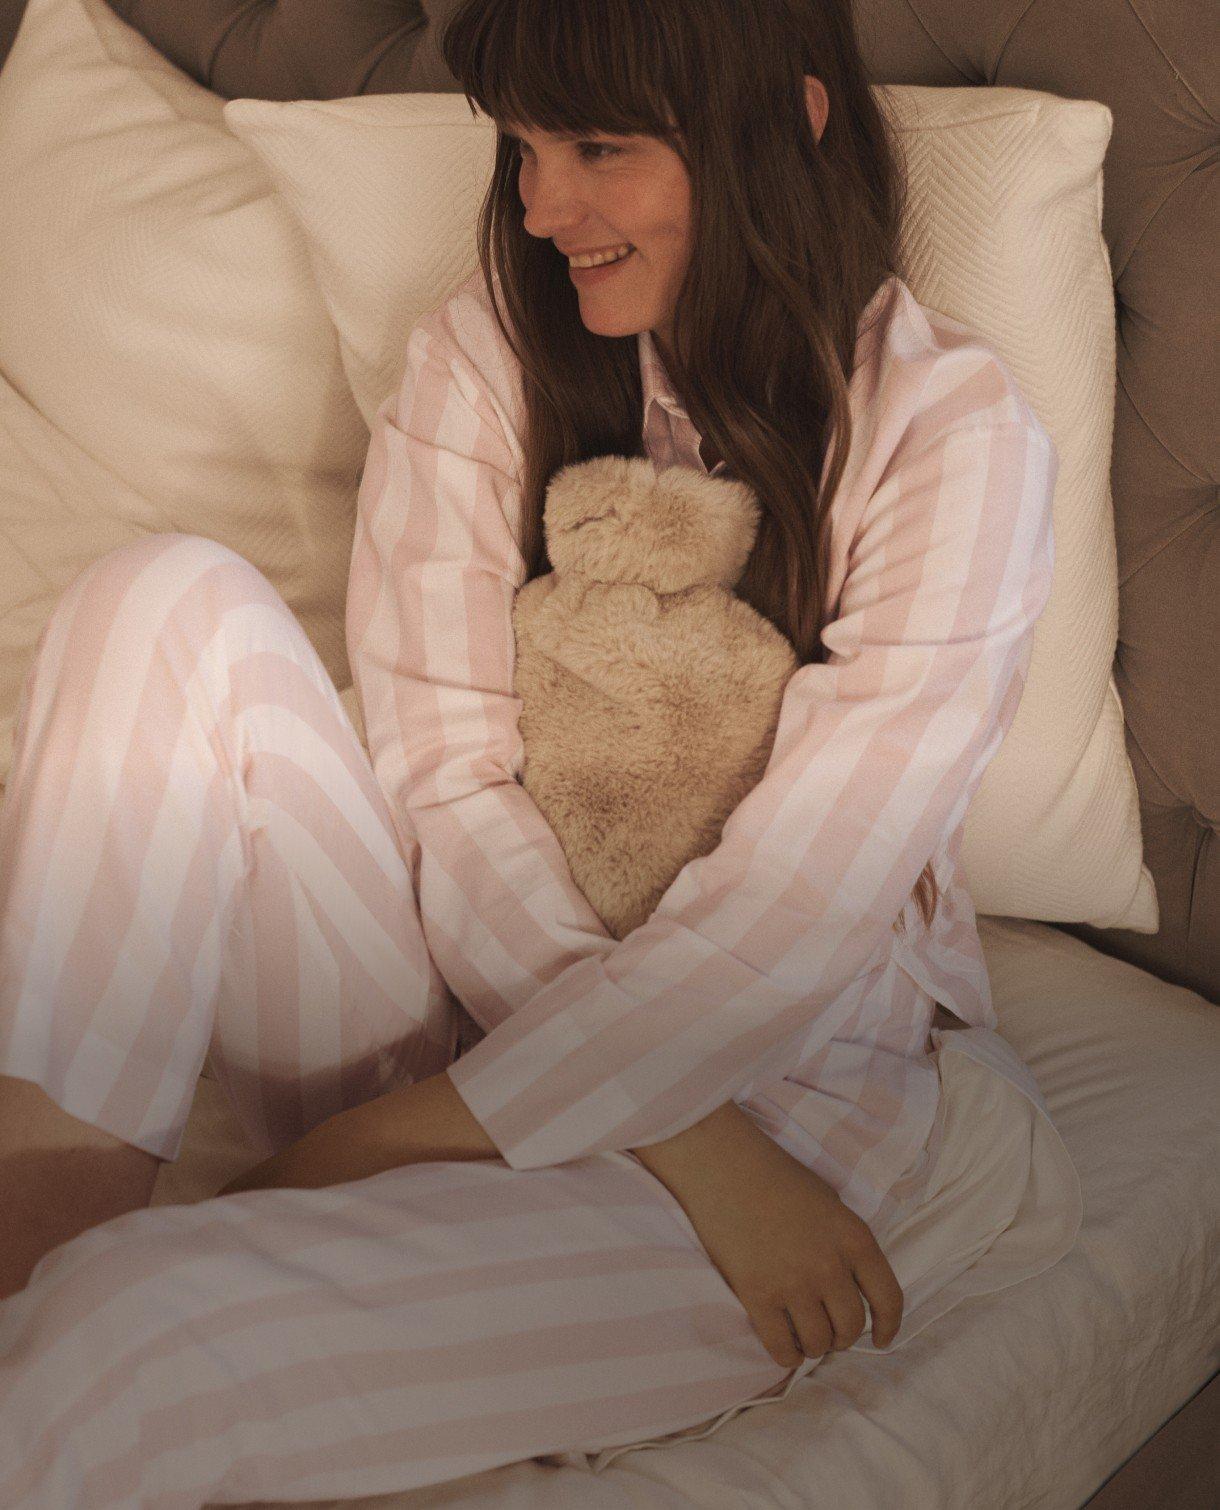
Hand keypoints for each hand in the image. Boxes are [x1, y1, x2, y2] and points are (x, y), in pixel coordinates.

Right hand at [632, 1104, 902, 1367]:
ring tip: (803, 1334)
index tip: (880, 1339)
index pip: (889, 1299)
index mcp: (854, 1239)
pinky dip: (787, 1354)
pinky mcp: (757, 1296)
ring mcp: (794, 1283)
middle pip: (851, 1327)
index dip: (889, 1327)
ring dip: (814, 1345)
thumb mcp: (829, 1203)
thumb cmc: (776, 1177)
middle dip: (842, 1336)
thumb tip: (851, 1286)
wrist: (724, 1165)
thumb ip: (845, 1244)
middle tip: (828, 1329)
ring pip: (818, 1343)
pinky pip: (782, 1348)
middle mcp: (830, 1266)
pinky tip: (784, 1346)